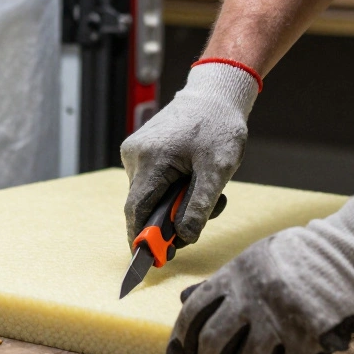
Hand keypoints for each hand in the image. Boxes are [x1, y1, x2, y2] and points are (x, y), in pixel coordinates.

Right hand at [120, 60, 259, 245]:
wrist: (214, 94)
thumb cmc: (218, 127)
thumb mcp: (218, 170)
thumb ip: (199, 206)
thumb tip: (184, 237)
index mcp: (150, 159)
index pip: (136, 210)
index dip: (141, 237)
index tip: (149, 260)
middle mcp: (135, 155)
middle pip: (143, 204)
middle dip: (169, 219)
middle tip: (202, 219)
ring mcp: (136, 152)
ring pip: (149, 194)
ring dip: (174, 203)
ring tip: (206, 189)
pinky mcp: (142, 151)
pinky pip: (152, 182)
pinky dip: (172, 189)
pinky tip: (194, 178)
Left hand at [166, 187, 353, 353]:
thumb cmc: (304, 255)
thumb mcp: (256, 257)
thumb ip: (223, 282)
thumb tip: (186, 301)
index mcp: (236, 275)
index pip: (193, 313)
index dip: (180, 340)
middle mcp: (252, 297)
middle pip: (212, 343)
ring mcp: (279, 318)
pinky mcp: (307, 337)